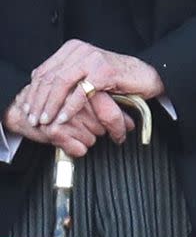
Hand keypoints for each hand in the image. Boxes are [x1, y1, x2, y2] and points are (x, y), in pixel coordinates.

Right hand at [4, 87, 134, 156]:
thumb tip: (131, 125)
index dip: (118, 126)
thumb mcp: (85, 102)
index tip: (120, 134)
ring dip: (86, 138)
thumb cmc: (58, 104)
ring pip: (92, 139)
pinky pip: (80, 149)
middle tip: (85, 125)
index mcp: (84, 88)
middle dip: (97, 130)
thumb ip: (109, 109)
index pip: (110, 113)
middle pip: (102, 128)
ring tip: (73, 128)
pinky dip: (77, 148)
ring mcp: (64, 117)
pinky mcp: (55, 132)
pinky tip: (69, 139)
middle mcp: (74, 101)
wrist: (24, 109)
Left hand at [21, 39, 163, 127]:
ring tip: (46, 120)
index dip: (34, 91)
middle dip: (39, 100)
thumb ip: (69, 77)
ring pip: (61, 83)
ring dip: (51, 105)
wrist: (148, 76)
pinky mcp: (103, 71)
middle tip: (34, 118)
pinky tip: (63, 117)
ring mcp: (92, 59)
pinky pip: (80, 92)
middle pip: (50, 76)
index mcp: (73, 48)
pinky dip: (69, 107)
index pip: (45, 70)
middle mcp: (80, 50)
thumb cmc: (120, 79)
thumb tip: (43, 91)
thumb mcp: (89, 75)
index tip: (30, 108)